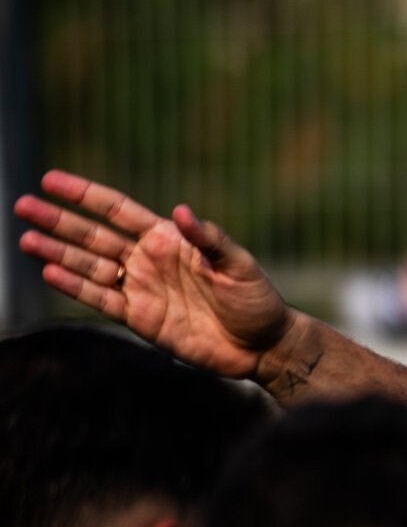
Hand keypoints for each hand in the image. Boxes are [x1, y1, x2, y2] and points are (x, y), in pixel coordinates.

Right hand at [15, 170, 292, 383]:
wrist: (262, 346)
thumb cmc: (257, 301)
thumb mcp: (240, 266)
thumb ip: (211, 240)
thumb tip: (181, 211)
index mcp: (169, 239)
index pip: (117, 210)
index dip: (85, 195)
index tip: (51, 180)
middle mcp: (148, 260)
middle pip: (94, 236)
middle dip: (59, 221)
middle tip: (23, 206)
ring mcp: (141, 288)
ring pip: (90, 266)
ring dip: (58, 253)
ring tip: (26, 239)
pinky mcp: (140, 318)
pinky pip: (101, 299)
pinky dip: (76, 287)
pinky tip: (50, 272)